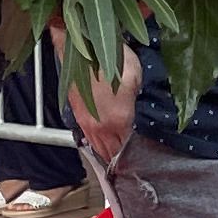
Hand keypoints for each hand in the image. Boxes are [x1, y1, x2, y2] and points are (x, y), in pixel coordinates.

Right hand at [63, 43, 138, 162]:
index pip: (126, 148)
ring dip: (106, 154)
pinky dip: (96, 143)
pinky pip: (88, 137)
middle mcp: (101, 126)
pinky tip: (102, 144)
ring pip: (98, 147)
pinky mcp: (78, 115)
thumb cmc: (109, 58)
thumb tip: (133, 110)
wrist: (79, 48)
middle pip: (111, 152)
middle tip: (128, 168)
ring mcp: (87, 122)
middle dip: (119, 161)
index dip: (133, 157)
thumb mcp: (135, 77)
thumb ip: (135, 99)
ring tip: (115, 162)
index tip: (140, 163)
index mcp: (119, 120)